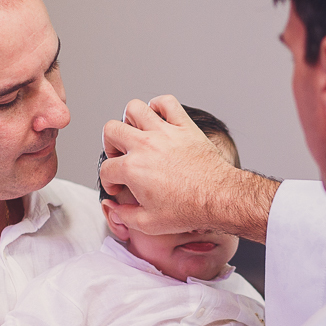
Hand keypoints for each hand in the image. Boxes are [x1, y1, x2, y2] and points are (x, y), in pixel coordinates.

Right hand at [100, 95, 254, 236]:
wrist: (219, 198)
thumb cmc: (189, 210)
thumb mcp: (149, 224)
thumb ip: (125, 216)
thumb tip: (115, 209)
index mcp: (133, 169)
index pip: (106, 169)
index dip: (108, 180)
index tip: (117, 186)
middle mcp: (145, 146)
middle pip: (111, 131)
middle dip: (110, 145)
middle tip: (120, 156)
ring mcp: (165, 132)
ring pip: (134, 108)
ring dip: (130, 120)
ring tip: (136, 133)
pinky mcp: (184, 126)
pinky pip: (167, 102)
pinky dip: (159, 106)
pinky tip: (159, 119)